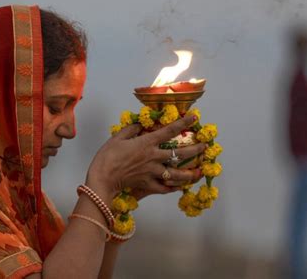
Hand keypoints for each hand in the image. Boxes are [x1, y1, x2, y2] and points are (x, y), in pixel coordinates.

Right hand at [86, 115, 204, 200]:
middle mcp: (153, 157)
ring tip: (198, 172)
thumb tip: (141, 125)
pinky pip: (164, 188)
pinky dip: (173, 188)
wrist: (102, 178)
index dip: (183, 123)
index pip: (169, 131)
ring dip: (190, 173)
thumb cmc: (107, 156)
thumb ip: (131, 130)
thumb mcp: (117, 137)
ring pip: (176, 174)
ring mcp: (152, 172)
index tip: (194, 118)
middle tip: (204, 147)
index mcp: (147, 143)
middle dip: (195, 150)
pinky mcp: (148, 185)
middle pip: (179, 153)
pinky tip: (180, 188)